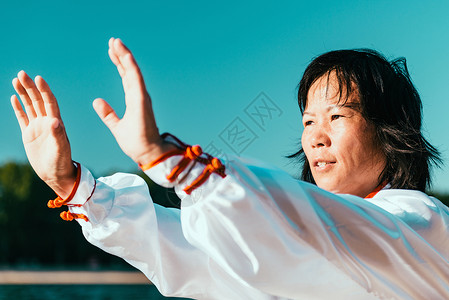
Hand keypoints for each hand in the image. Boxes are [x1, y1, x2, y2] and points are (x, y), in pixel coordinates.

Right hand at [11, 71, 75, 197]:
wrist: (56, 174)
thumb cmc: (61, 163)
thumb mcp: (60, 149)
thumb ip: (58, 135)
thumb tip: (54, 121)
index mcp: (56, 123)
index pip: (49, 102)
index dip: (44, 90)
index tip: (38, 78)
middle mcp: (47, 122)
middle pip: (38, 100)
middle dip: (30, 87)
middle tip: (21, 73)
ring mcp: (38, 127)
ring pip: (30, 106)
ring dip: (24, 93)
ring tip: (16, 79)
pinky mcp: (29, 134)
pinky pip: (23, 117)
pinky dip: (18, 107)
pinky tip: (14, 96)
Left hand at [93, 38, 175, 165]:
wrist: (147, 153)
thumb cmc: (136, 141)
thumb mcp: (116, 126)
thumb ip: (108, 114)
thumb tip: (96, 101)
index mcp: (134, 99)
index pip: (125, 77)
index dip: (119, 63)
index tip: (111, 50)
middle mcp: (139, 95)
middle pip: (129, 70)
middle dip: (121, 55)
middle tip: (113, 40)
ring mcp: (142, 97)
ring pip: (133, 72)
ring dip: (125, 56)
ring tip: (116, 42)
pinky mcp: (142, 101)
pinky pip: (137, 81)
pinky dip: (131, 68)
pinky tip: (126, 56)